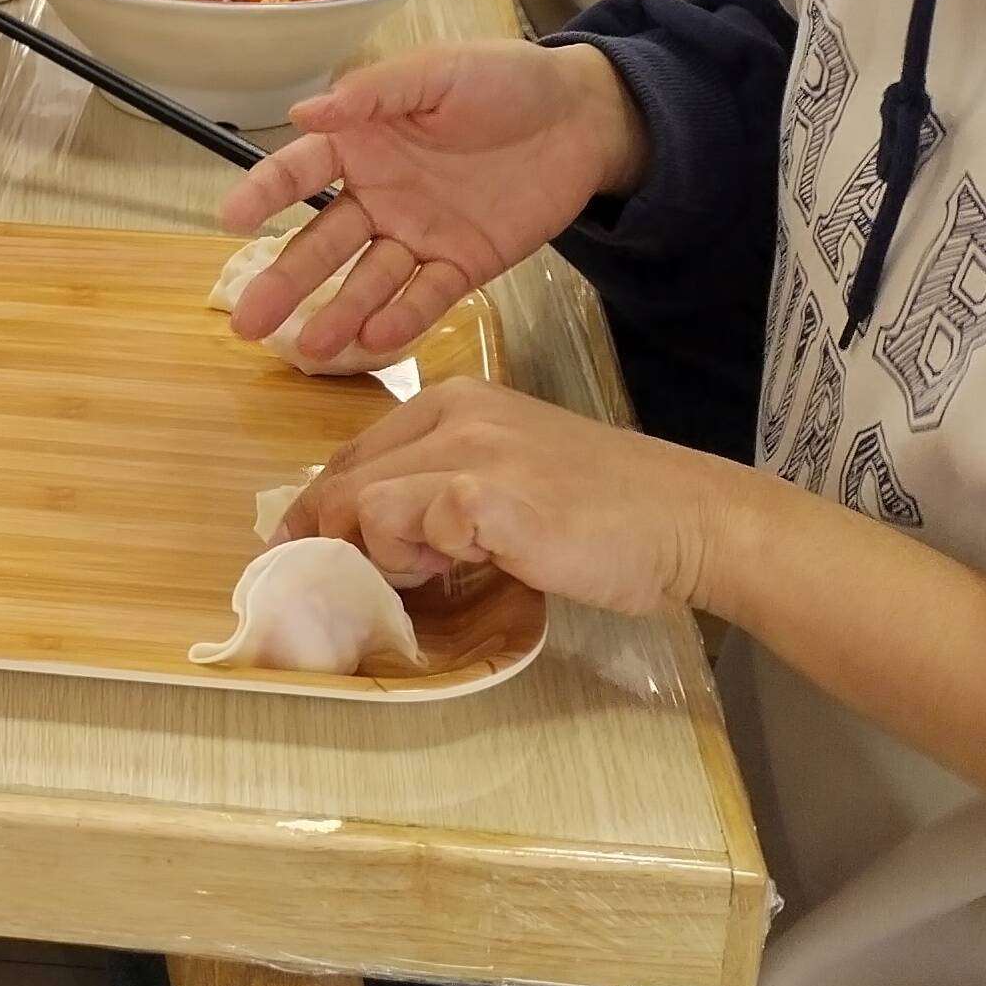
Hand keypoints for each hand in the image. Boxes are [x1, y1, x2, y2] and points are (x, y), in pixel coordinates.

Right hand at [221, 39, 645, 364]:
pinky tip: (373, 339)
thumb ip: (374, 94)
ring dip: (336, 314)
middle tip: (246, 321)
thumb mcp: (438, 73)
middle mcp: (379, 193)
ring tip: (306, 350)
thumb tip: (303, 112)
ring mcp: (419, 233)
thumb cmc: (505, 80)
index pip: (300, 171)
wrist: (584, 118)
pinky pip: (427, 295)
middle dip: (285, 281)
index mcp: (363, 141)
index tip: (230, 221)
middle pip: (323, 242)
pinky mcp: (464, 263)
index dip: (265, 193)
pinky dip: (401, 318)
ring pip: (368, 280)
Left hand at [281, 378, 738, 623]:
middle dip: (328, 539)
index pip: (352, 454)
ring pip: (361, 504)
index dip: (316, 508)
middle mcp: (453, 411)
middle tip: (349, 584)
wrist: (684, 519)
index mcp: (453, 400)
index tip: (300, 551)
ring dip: (380, 555)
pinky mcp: (480, 494)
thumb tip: (369, 533)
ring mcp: (466, 449)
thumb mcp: (509, 475)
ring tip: (434, 575)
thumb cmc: (605, 510)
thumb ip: (441, 488)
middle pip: (344, 479)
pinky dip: (416, 563)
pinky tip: (461, 571)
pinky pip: (402, 529)